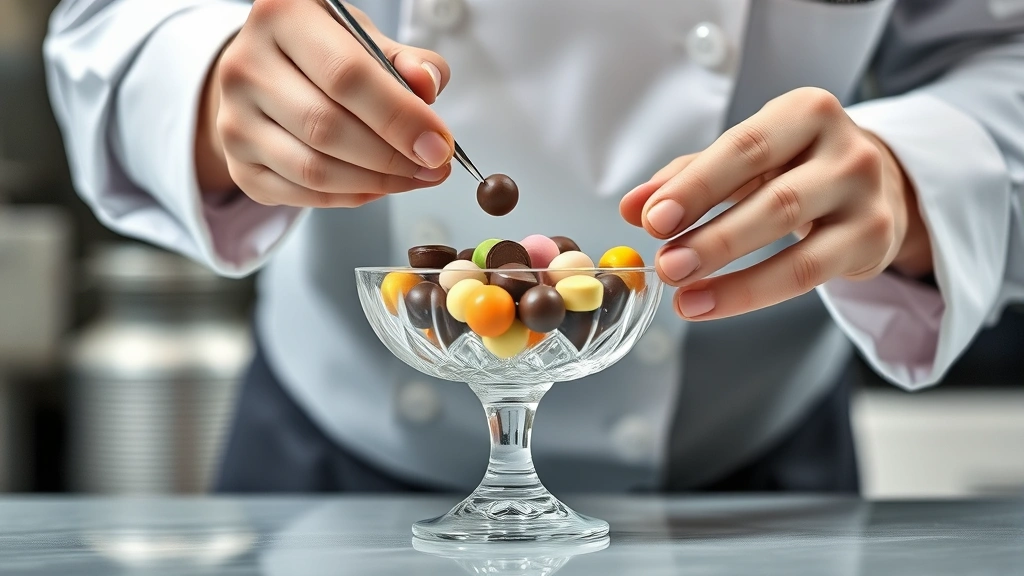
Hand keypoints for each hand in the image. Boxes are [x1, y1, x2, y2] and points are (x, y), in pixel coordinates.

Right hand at [195, 0, 453, 206]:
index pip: (346, 75)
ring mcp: (234, 120)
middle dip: (392, 157)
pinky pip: (303, 195)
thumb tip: (427, 85)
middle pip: (327, 127)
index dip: (399, 117)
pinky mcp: (238, 165)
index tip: (439, 145)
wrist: (267, 74)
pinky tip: (378, 185)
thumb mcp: (365, 39)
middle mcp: (245, 66)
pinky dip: (350, 196)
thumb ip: (405, 62)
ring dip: (376, 183)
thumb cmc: (325, 53)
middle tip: (434, 167)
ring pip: (314, 170)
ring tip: (413, 177)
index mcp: (282, 15)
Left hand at [620, 87, 932, 320]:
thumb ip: (687, 178)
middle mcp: (846, 148)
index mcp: (805, 112)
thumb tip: (631, 207)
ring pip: (792, 240)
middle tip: (666, 264)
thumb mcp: (744, 161)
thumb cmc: (795, 167)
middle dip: (712, 234)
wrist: (875, 187)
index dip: (697, 186)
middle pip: (772, 196)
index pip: (745, 147)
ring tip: (681, 291)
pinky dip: (750, 293)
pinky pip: (807, 274)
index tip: (653, 219)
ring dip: (729, 270)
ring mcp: (865, 196)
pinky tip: (708, 304)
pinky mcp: (874, 240)